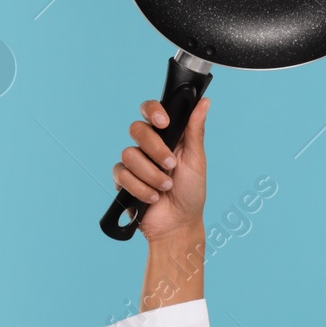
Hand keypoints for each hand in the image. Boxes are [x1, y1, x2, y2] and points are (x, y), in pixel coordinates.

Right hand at [112, 96, 210, 243]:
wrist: (179, 224)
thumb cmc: (191, 192)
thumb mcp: (196, 160)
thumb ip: (195, 130)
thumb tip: (204, 102)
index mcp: (167, 136)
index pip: (150, 110)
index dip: (153, 111)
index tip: (163, 123)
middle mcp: (148, 146)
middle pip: (137, 129)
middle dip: (155, 150)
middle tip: (171, 166)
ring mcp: (134, 163)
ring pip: (129, 154)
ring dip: (151, 175)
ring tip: (165, 188)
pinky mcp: (122, 180)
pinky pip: (122, 174)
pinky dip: (140, 188)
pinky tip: (153, 198)